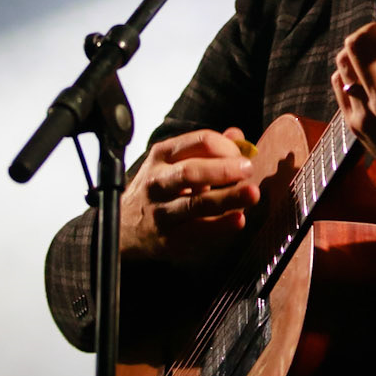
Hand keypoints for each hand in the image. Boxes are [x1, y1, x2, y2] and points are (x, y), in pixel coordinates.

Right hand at [119, 127, 258, 265]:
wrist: (124, 226)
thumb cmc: (158, 189)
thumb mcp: (174, 161)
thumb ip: (207, 149)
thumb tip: (238, 136)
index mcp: (163, 155)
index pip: (199, 142)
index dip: (226, 147)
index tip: (244, 156)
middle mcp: (158, 182)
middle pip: (191, 171)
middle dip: (224, 169)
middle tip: (248, 169)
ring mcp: (162, 211)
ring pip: (195, 204)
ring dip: (227, 198)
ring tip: (251, 193)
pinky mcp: (169, 239)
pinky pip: (197, 232)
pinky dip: (220, 226)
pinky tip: (238, 220)